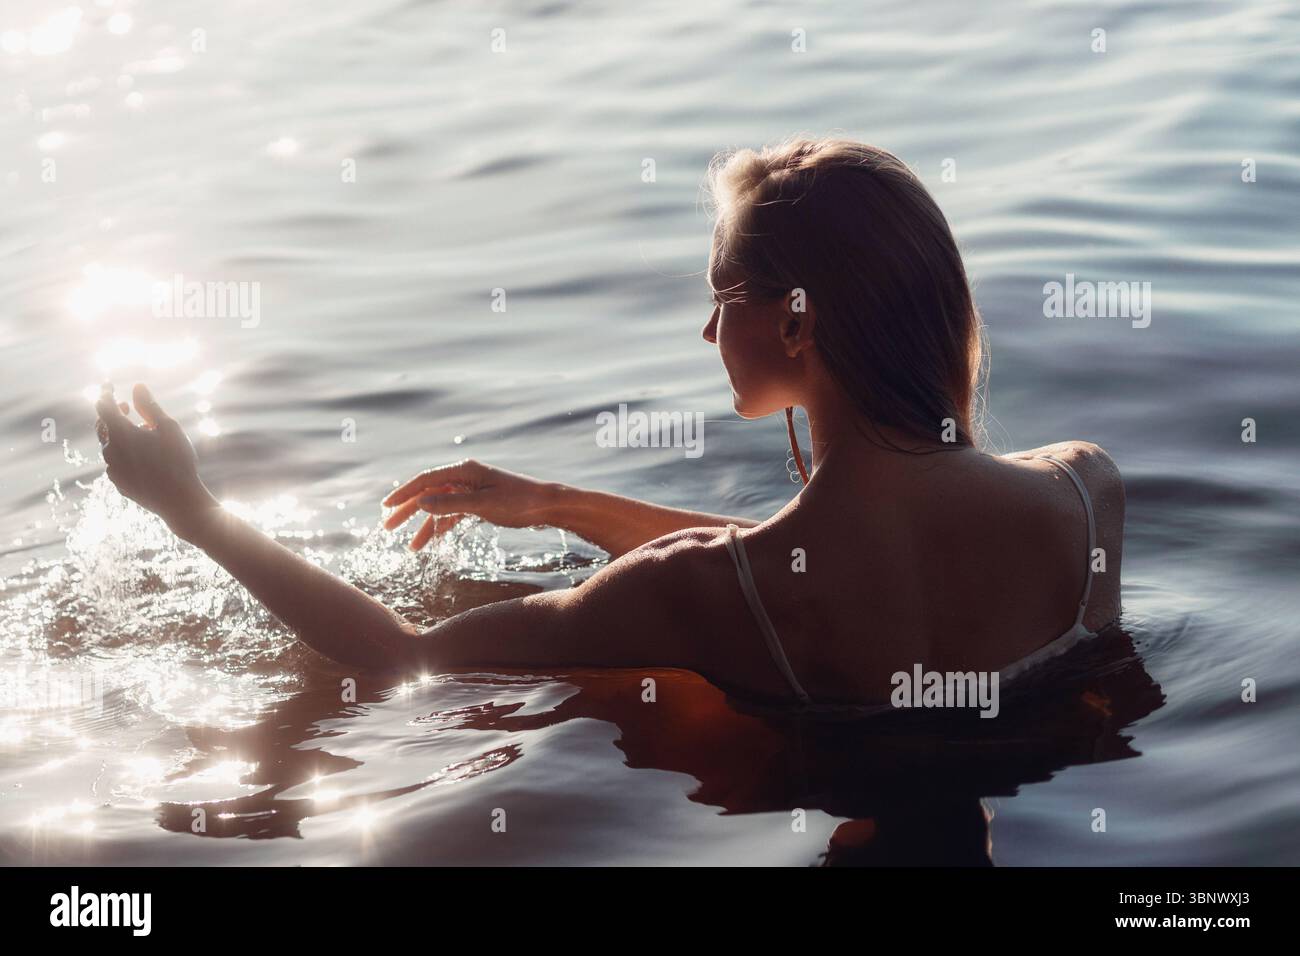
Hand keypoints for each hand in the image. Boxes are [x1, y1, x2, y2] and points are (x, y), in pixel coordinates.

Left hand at [95, 383, 217, 538]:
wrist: (179, 500)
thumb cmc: (177, 460)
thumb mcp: (168, 428)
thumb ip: (150, 406)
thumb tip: (137, 386)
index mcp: (120, 433)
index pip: (104, 406)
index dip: (105, 393)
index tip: (109, 384)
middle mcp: (110, 450)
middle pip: (102, 425)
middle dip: (112, 414)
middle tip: (125, 407)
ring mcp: (113, 469)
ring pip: (111, 445)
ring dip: (122, 435)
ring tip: (144, 434)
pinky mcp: (118, 483)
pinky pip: (117, 463)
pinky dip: (126, 454)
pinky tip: (145, 457)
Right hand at [382, 459, 556, 550]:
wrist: (546, 505)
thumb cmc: (518, 501)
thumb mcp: (484, 503)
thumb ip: (451, 503)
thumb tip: (421, 502)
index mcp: (464, 470)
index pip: (426, 480)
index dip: (404, 493)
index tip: (385, 507)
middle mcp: (464, 477)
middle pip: (429, 493)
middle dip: (408, 511)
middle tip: (387, 528)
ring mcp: (470, 490)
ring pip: (440, 507)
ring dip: (425, 526)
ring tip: (411, 547)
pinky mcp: (478, 503)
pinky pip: (453, 515)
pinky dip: (442, 528)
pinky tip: (432, 542)